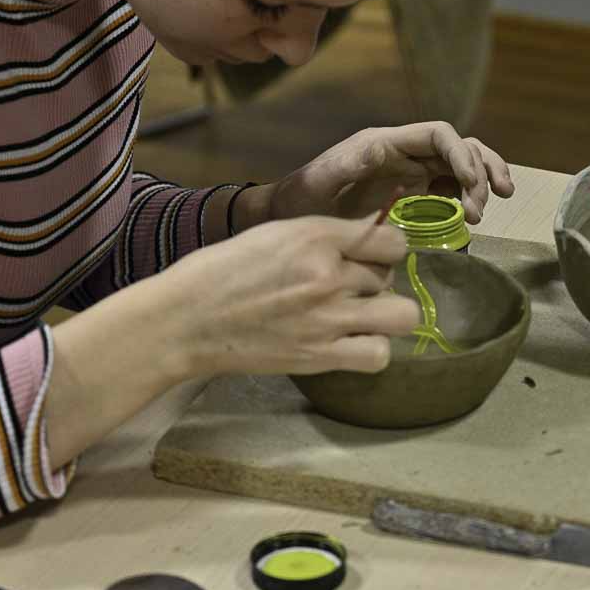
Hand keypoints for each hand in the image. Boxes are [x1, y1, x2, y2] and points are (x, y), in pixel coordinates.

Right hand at [166, 212, 418, 374]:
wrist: (187, 320)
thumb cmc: (224, 271)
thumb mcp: (275, 234)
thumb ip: (324, 236)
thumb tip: (369, 237)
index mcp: (315, 236)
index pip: (391, 240)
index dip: (386, 249)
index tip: (371, 257)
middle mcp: (329, 274)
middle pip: (391, 275)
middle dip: (376, 280)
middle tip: (351, 289)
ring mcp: (329, 318)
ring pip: (401, 315)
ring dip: (385, 315)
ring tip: (359, 316)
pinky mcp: (321, 356)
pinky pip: (379, 355)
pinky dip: (371, 349)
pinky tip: (350, 342)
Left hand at [265, 122, 514, 224]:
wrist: (287, 217)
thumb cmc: (299, 199)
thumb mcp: (318, 181)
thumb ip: (345, 166)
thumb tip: (376, 151)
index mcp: (385, 143)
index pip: (438, 135)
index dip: (462, 154)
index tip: (472, 184)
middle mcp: (403, 152)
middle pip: (458, 148)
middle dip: (479, 172)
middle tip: (482, 208)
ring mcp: (410, 172)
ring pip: (460, 166)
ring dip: (478, 185)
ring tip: (479, 215)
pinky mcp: (411, 194)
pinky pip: (449, 189)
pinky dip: (466, 198)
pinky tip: (470, 218)